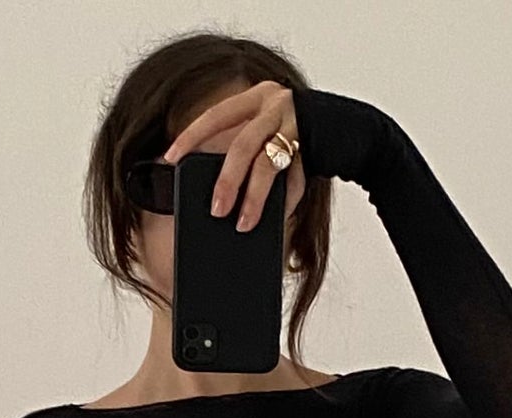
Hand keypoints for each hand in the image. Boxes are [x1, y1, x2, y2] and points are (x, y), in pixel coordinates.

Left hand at [161, 80, 305, 230]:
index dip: (192, 136)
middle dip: (228, 181)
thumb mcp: (263, 127)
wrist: (340, 125)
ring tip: (242, 224)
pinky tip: (274, 219)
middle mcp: (275, 108)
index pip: (217, 115)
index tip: (171, 158)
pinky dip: (284, 203)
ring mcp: (296, 128)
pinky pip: (295, 181)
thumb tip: (216, 189)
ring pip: (269, 166)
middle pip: (244, 146)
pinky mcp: (314, 149)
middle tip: (216, 210)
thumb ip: (243, 145)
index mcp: (255, 98)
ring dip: (254, 198)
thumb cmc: (290, 131)